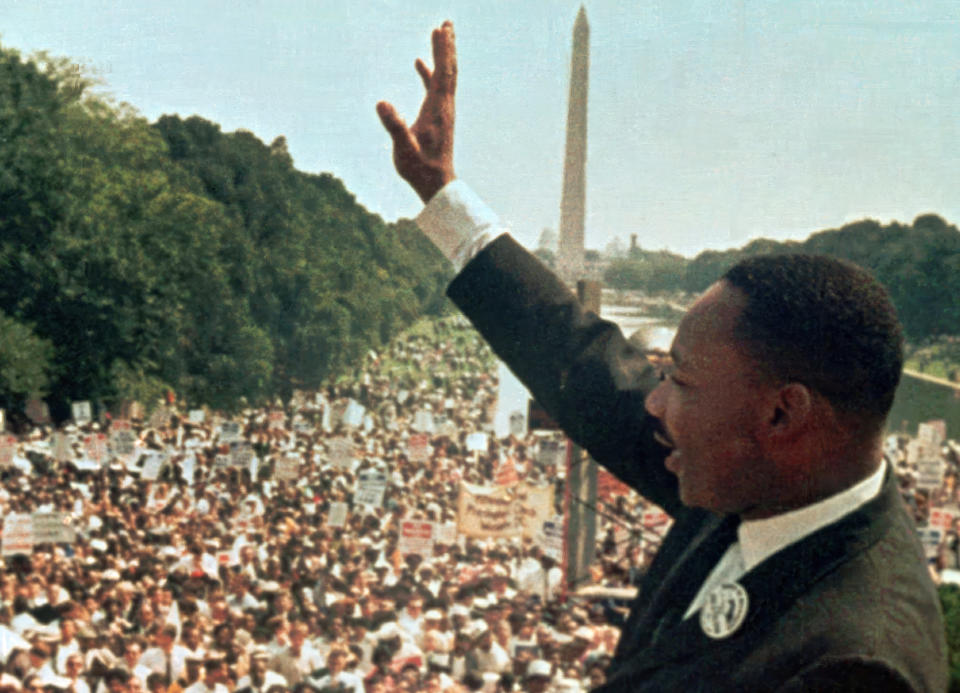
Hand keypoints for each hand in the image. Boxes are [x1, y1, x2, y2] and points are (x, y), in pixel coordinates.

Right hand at [377, 21, 456, 202]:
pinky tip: (419, 63)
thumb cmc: (420, 168)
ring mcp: (442, 110)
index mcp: (437, 109)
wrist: (436, 184)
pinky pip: (435, 88)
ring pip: (445, 76)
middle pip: (449, 69)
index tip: (442, 29)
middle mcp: (444, 106)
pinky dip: (429, 73)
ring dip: (441, 55)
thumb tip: (381, 102)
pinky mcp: (437, 116)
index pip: (442, 73)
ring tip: (439, 33)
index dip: (442, 50)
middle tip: (447, 22)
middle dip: (447, 45)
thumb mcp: (403, 149)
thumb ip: (394, 126)